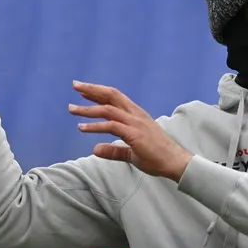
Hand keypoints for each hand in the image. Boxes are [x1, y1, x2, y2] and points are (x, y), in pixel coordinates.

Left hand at [70, 82, 192, 180]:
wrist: (175, 162)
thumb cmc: (157, 157)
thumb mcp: (131, 153)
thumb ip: (114, 151)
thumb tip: (95, 149)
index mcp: (136, 115)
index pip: (115, 98)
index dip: (99, 92)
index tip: (83, 91)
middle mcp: (135, 114)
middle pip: (111, 95)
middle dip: (92, 89)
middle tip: (75, 85)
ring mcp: (135, 123)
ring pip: (108, 109)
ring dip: (88, 109)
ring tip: (72, 109)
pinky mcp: (134, 134)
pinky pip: (111, 126)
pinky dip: (95, 126)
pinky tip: (82, 128)